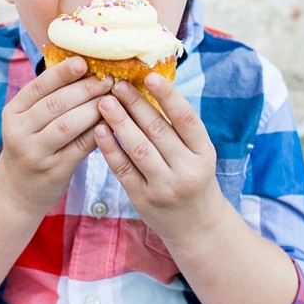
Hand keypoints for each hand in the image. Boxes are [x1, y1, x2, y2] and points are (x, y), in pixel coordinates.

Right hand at [0, 56, 112, 215]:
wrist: (16, 191)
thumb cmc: (31, 145)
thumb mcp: (28, 121)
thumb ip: (49, 98)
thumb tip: (85, 67)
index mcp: (13, 112)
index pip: (38, 86)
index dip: (63, 72)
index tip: (85, 62)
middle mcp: (19, 131)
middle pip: (57, 103)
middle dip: (86, 89)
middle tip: (109, 79)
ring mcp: (34, 153)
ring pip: (69, 124)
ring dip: (95, 109)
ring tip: (114, 99)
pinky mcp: (53, 171)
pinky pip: (80, 147)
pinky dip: (98, 132)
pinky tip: (112, 123)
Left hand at [94, 74, 223, 243]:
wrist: (196, 227)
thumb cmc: (194, 179)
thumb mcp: (198, 154)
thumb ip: (178, 129)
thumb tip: (149, 88)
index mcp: (204, 153)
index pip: (186, 119)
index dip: (168, 95)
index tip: (149, 76)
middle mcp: (187, 170)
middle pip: (158, 130)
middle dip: (135, 104)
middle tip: (116, 84)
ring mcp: (165, 187)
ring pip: (138, 148)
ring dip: (119, 122)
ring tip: (104, 102)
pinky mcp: (144, 199)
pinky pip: (123, 169)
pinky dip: (110, 148)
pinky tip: (99, 130)